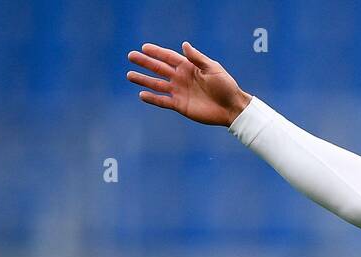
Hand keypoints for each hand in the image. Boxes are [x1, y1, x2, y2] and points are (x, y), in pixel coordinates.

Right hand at [127, 41, 251, 126]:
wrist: (231, 107)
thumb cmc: (225, 86)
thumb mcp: (212, 68)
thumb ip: (197, 58)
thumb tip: (184, 45)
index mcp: (188, 67)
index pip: (168, 57)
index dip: (156, 52)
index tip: (144, 47)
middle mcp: (181, 78)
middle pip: (159, 68)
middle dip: (145, 62)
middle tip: (131, 56)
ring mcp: (179, 92)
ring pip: (157, 84)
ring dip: (143, 80)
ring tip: (129, 75)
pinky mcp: (180, 105)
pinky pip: (163, 101)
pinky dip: (153, 98)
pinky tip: (141, 94)